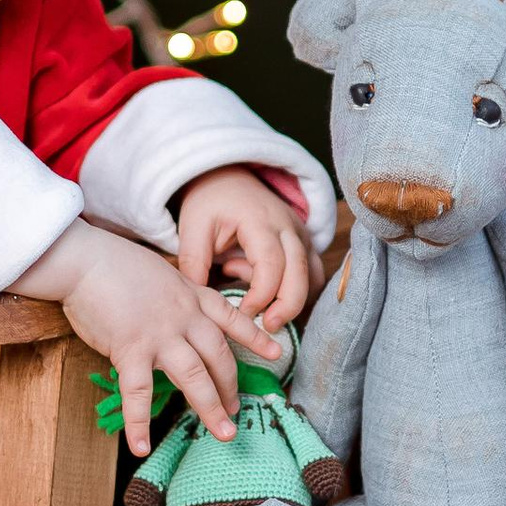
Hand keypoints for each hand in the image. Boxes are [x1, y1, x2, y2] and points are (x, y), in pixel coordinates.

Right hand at [19, 219, 280, 458]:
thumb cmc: (114, 264)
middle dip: (231, 387)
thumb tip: (177, 320)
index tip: (275, 353)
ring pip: (195, 376)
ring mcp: (161, 334)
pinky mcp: (131, 349)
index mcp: (192, 296)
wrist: (86, 258)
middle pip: (219, 356)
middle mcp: (185, 317)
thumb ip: (175, 297)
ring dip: (210, 408)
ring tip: (224, 434)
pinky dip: (139, 422)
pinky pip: (139, 393)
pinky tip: (140, 446)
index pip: (231, 318)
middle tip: (236, 412)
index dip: (255, 337)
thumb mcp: (160, 275)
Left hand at [175, 167, 315, 326]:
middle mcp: (288, 227)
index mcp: (260, 221)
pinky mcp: (305, 244)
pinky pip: (312, 274)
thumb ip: (194, 264)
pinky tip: (267, 288)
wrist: (229, 177)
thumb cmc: (211, 203)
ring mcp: (301, 235)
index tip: (243, 313)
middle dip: (287, 307)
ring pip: (312, 277)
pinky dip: (297, 291)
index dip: (261, 295)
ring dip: (292, 298)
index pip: (271, 265)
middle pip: (301, 274)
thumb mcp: (193, 228)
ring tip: (259, 302)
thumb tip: (198, 305)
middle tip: (266, 327)